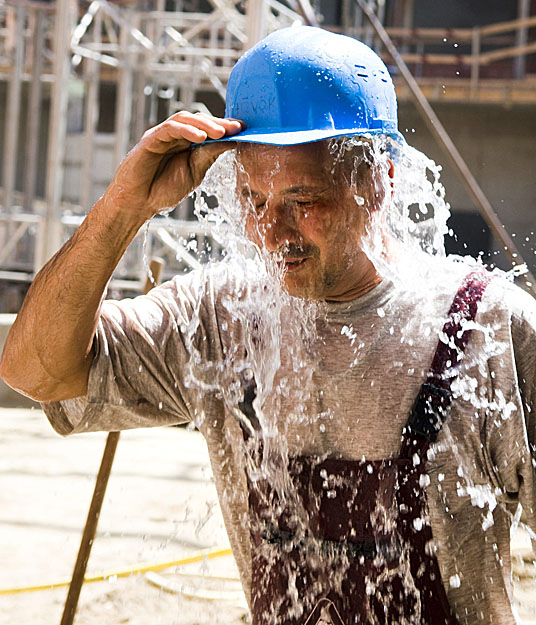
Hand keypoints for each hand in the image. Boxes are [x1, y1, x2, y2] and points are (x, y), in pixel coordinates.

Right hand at [104, 111, 243, 219]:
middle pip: (199, 121)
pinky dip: (186, 130)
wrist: (137, 203)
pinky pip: (170, 129)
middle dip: (219, 124)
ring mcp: (162, 135)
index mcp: (186, 144)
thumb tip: (231, 141)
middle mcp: (175, 136)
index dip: (226, 129)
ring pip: (185, 120)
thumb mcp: (194, 172)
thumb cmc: (162, 190)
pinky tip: (201, 137)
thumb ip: (208, 156)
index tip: (245, 130)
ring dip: (205, 125)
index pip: (208, 130)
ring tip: (222, 132)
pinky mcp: (151, 139)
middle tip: (237, 128)